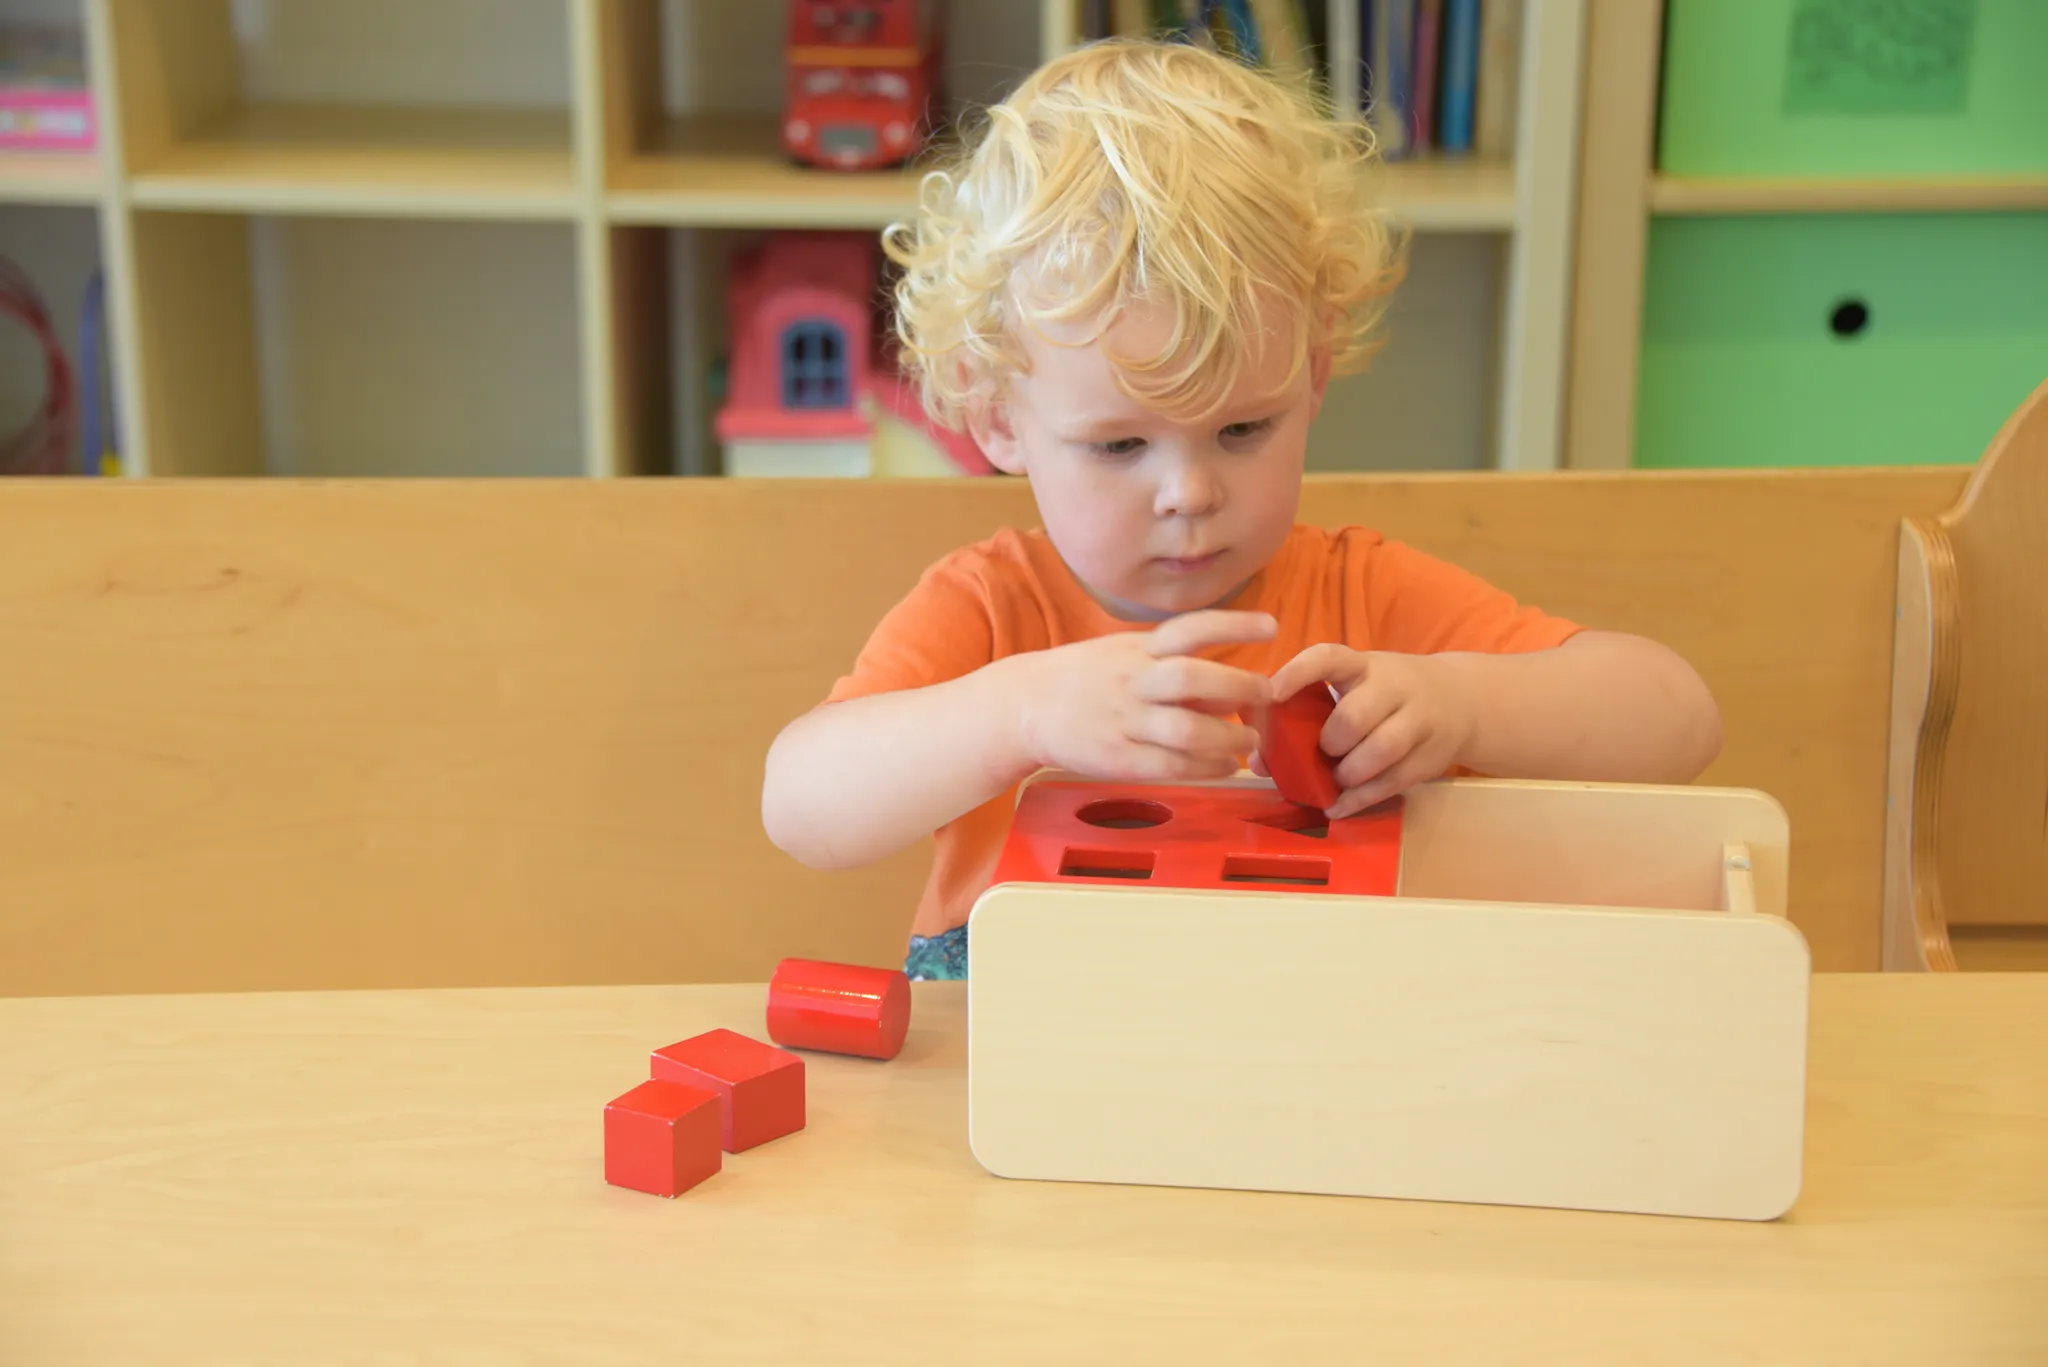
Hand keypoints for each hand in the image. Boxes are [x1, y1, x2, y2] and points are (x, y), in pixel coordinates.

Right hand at [1016, 610, 1277, 782]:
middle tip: (1267, 694)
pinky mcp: (1117, 758)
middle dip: (1238, 686)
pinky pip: (1170, 765)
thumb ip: (1174, 665)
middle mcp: (1132, 680)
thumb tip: (1230, 687)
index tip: (1271, 627)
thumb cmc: (1086, 678)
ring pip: (1185, 729)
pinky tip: (1225, 766)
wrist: (1025, 706)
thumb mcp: (1125, 654)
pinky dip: (1205, 767)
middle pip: (1192, 678)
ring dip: (1228, 737)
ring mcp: (1124, 721)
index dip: (1233, 625)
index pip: (1190, 628)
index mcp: (1137, 648)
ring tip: (1249, 741)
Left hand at [1264, 644, 1477, 816]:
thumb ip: (1309, 713)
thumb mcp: (1356, 687)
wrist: (1461, 699)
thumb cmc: (1386, 695)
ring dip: (1349, 772)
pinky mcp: (1430, 757)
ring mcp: (1419, 720)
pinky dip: (1359, 800)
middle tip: (1324, 751)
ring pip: (1382, 749)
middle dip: (1331, 741)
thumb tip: (1257, 760)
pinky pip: (1393, 782)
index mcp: (1363, 665)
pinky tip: (1337, 806)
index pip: (1328, 658)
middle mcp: (1394, 687)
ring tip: (1337, 778)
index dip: (1297, 674)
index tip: (1270, 694)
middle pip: (1356, 714)